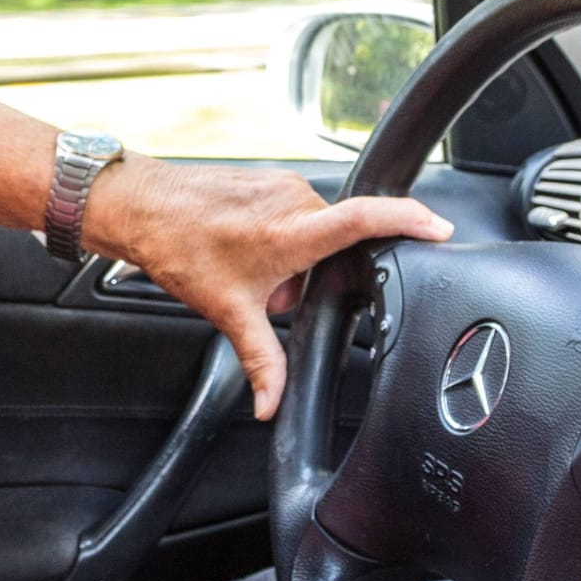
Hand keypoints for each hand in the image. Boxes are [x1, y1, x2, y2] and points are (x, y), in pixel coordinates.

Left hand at [82, 156, 452, 418]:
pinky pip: (293, 213)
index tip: (440, 229)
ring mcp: (282, 183)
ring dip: (292, 257)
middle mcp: (294, 200)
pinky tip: (242, 247)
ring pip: (313, 230)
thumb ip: (262, 361)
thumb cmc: (179, 249)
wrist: (140, 208)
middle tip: (270, 288)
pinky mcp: (269, 177)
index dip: (411, 222)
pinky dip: (279, 237)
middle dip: (312, 275)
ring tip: (249, 266)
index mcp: (293, 231)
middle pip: (336, 243)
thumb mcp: (228, 312)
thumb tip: (272, 403)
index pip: (368, 220)